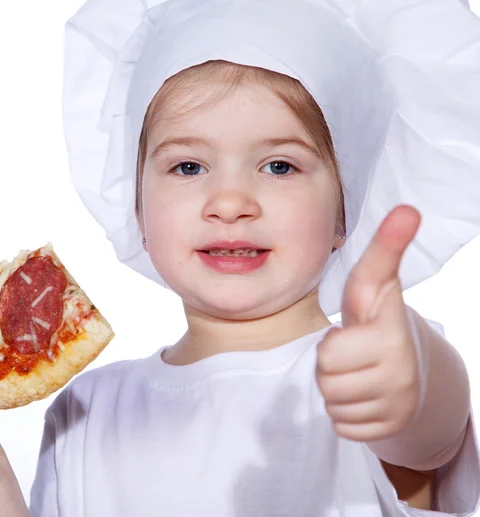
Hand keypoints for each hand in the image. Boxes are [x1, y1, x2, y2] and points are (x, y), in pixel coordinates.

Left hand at [316, 205, 421, 441]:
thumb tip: (407, 209)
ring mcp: (396, 406)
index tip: (356, 338)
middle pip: (325, 377)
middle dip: (329, 364)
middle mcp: (399, 373)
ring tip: (355, 372)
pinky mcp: (387, 430)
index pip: (331, 353)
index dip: (333, 343)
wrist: (410, 368)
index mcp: (391, 336)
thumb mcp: (378, 285)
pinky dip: (345, 412)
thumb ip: (386, 250)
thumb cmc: (379, 321)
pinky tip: (361, 395)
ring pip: (332, 402)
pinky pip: (342, 425)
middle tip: (348, 354)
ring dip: (335, 388)